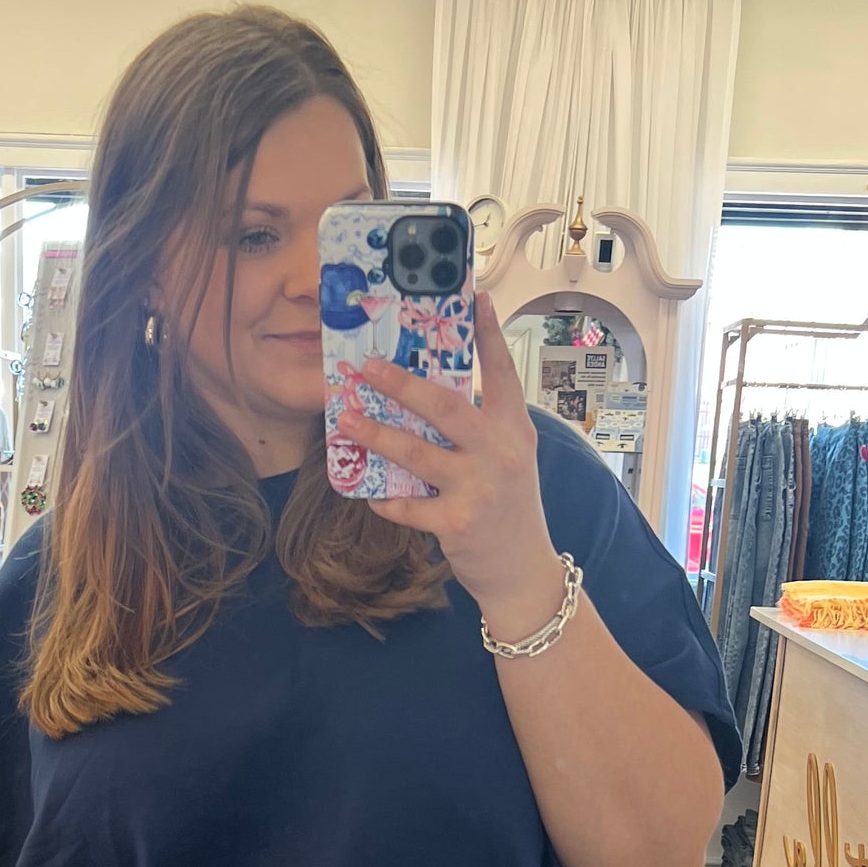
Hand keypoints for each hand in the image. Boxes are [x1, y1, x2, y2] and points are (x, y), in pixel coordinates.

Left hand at [332, 290, 568, 636]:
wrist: (523, 571)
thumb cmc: (508, 508)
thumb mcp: (507, 459)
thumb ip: (479, 428)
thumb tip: (425, 398)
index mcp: (514, 428)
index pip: (501, 372)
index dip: (488, 334)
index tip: (475, 295)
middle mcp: (499, 452)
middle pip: (445, 407)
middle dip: (402, 385)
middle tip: (367, 367)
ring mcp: (478, 488)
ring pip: (416, 453)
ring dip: (376, 435)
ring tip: (345, 419)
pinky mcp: (457, 523)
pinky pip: (407, 506)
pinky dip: (385, 500)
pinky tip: (367, 492)